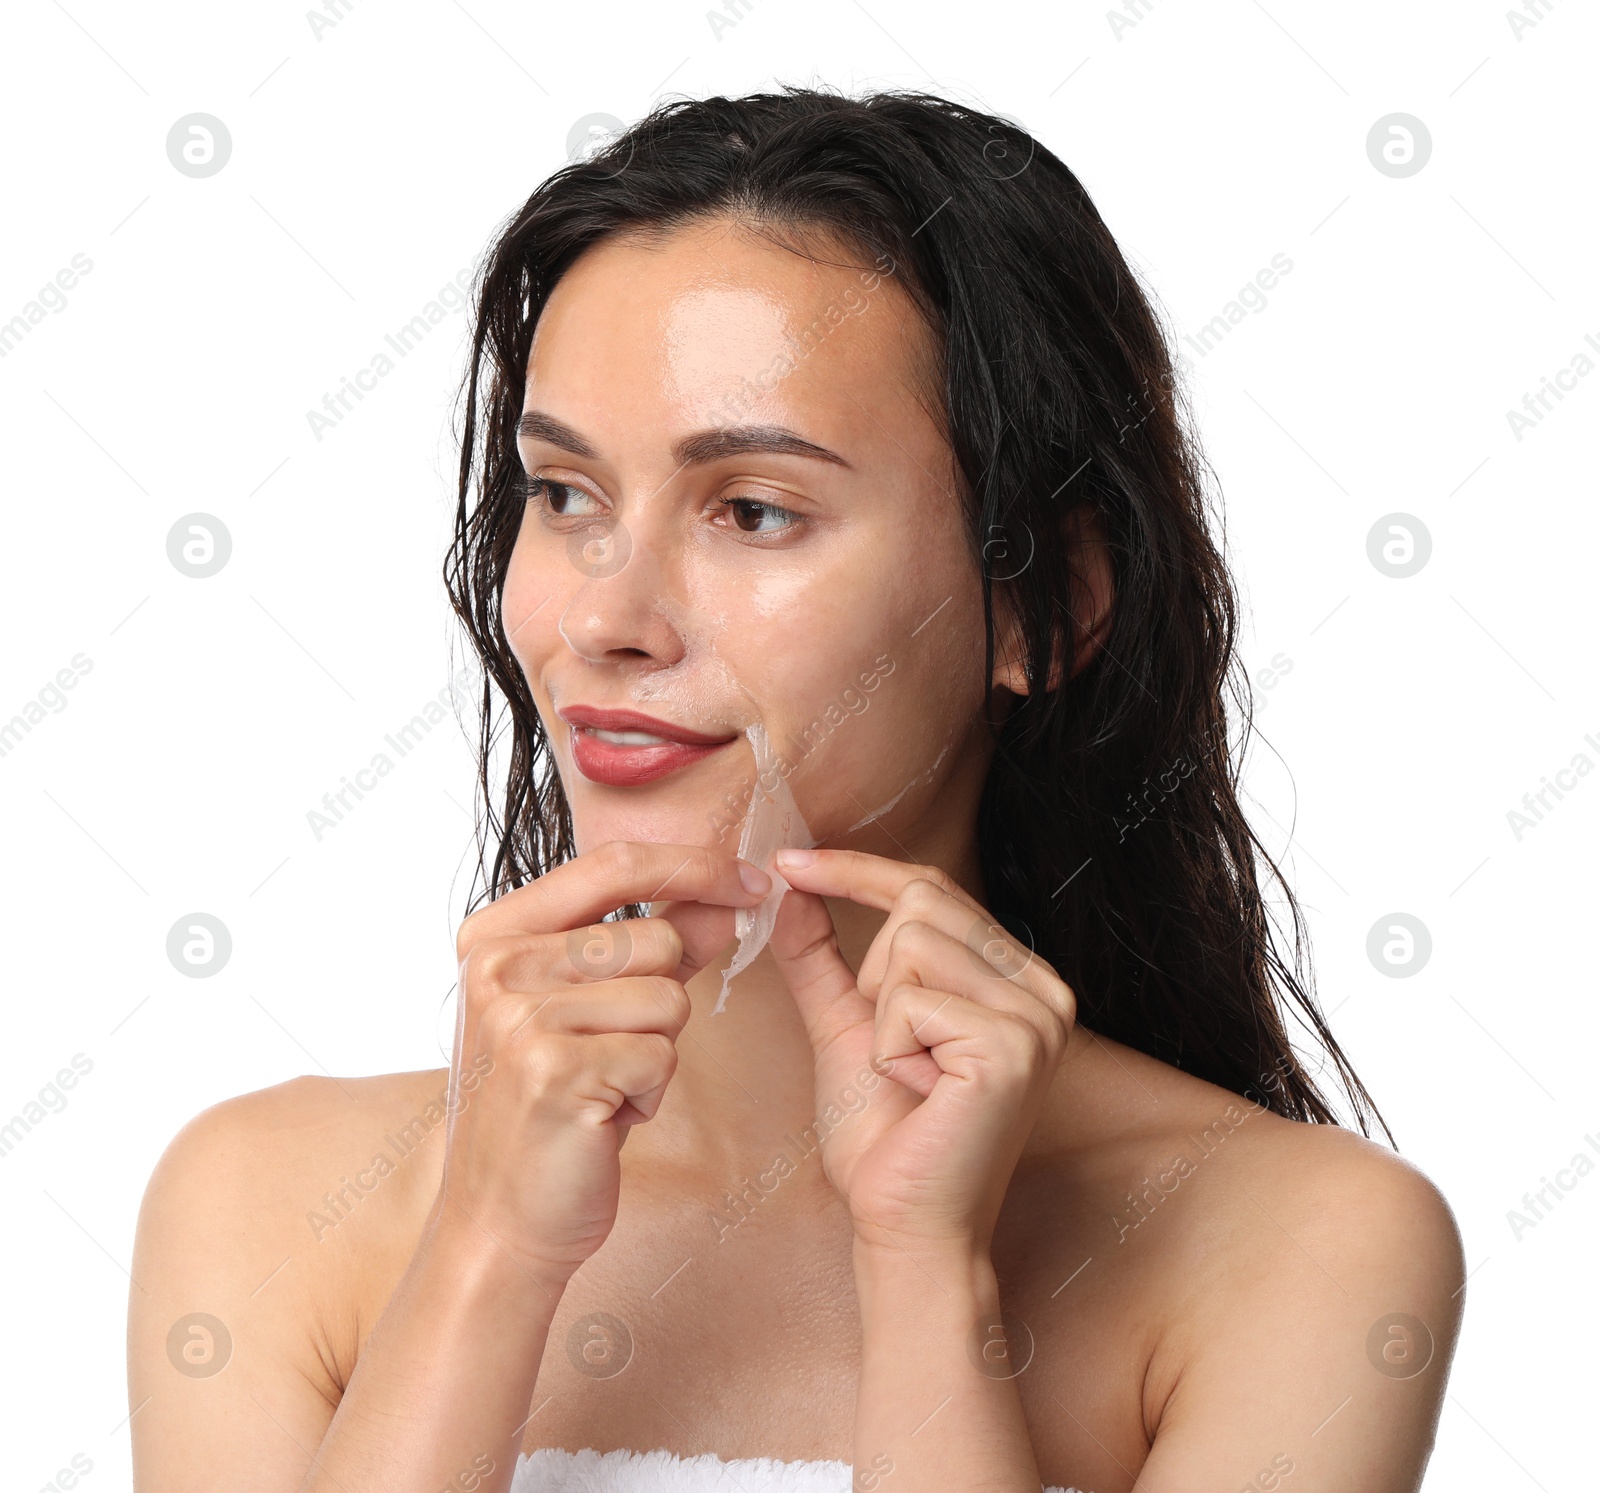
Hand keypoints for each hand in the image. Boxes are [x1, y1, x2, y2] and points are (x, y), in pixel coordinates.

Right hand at [438, 842, 770, 1284]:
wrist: (500, 1221)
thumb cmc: (547, 1108)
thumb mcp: (590, 1008)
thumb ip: (656, 944)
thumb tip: (731, 895)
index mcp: (495, 933)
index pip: (615, 863)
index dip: (695, 867)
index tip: (752, 882)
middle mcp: (497, 965)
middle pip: (656, 938)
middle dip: (666, 998)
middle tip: (614, 1051)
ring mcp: (519, 1017)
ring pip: (667, 996)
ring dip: (657, 1050)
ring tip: (603, 1085)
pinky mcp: (552, 1070)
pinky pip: (660, 1054)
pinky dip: (650, 1092)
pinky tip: (603, 1117)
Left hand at [768, 849, 1075, 1258]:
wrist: (904, 1225)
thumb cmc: (885, 1138)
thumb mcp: (845, 1027)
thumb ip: (821, 958)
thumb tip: (791, 888)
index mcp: (1013, 976)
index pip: (930, 885)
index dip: (855, 869)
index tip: (787, 860)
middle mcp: (1042, 987)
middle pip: (919, 900)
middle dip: (872, 973)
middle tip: (892, 1050)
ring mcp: (1036, 1015)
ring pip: (911, 942)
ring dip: (882, 1016)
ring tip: (912, 1074)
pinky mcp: (1013, 1046)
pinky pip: (910, 999)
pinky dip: (890, 1048)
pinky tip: (921, 1094)